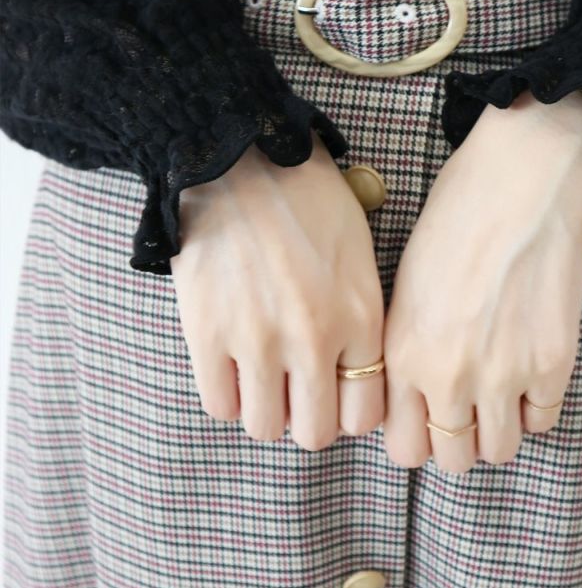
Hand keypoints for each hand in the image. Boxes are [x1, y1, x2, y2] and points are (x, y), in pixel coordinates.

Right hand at [170, 131, 384, 450]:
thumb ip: (363, 309)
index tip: (337, 393)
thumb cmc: (305, 191)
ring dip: (265, 410)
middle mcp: (315, 340)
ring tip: (262, 378)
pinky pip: (219, 405)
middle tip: (297, 392)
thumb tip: (357, 355)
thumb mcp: (358, 245)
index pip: (367, 413)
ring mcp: (258, 341)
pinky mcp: (208, 335)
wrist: (239, 156)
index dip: (351, 409)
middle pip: (316, 432)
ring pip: (265, 427)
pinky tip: (232, 366)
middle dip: (308, 418)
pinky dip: (227, 395)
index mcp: (360, 316)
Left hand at [381, 89, 581, 473]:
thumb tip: (417, 388)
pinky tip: (530, 369)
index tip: (429, 418)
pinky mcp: (552, 365)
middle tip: (467, 408)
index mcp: (403, 355)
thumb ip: (406, 346)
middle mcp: (449, 377)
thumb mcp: (405, 283)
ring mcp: (503, 377)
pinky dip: (535, 405)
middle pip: (451, 460)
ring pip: (499, 451)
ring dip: (498, 429)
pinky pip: (543, 421)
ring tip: (501, 391)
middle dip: (457, 440)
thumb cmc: (455, 218)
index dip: (417, 435)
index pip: (403, 447)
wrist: (519, 185)